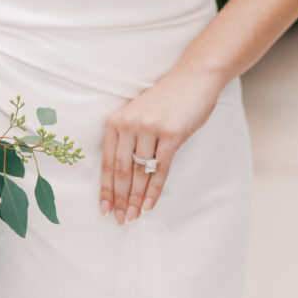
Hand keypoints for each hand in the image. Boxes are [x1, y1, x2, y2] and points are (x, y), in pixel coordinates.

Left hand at [100, 65, 224, 223]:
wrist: (193, 78)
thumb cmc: (167, 100)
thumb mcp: (139, 115)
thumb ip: (130, 140)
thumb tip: (125, 177)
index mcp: (116, 121)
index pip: (106, 162)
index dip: (105, 188)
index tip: (104, 208)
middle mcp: (128, 125)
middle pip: (120, 171)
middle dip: (119, 199)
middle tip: (119, 220)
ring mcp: (149, 129)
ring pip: (139, 173)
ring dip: (136, 199)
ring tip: (133, 216)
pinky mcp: (170, 134)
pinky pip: (160, 169)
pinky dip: (154, 190)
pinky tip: (150, 205)